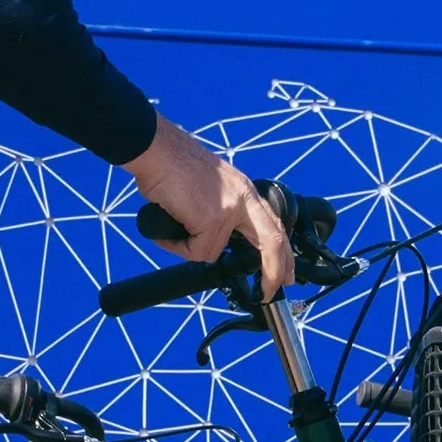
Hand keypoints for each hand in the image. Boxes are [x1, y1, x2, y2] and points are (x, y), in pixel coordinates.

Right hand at [121, 115, 291, 301]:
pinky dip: (177, 245)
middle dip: (275, 271)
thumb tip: (213, 237)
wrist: (157, 150)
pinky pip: (196, 250)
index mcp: (244, 190)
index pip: (273, 224)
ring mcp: (228, 209)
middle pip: (272, 240)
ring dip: (189, 247)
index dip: (281, 251)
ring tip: (172, 227)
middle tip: (270, 292)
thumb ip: (221, 210)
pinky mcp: (212, 218)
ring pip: (213, 251)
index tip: (284, 271)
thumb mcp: (210, 186)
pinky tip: (167, 228)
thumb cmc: (172, 164)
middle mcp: (242, 198)